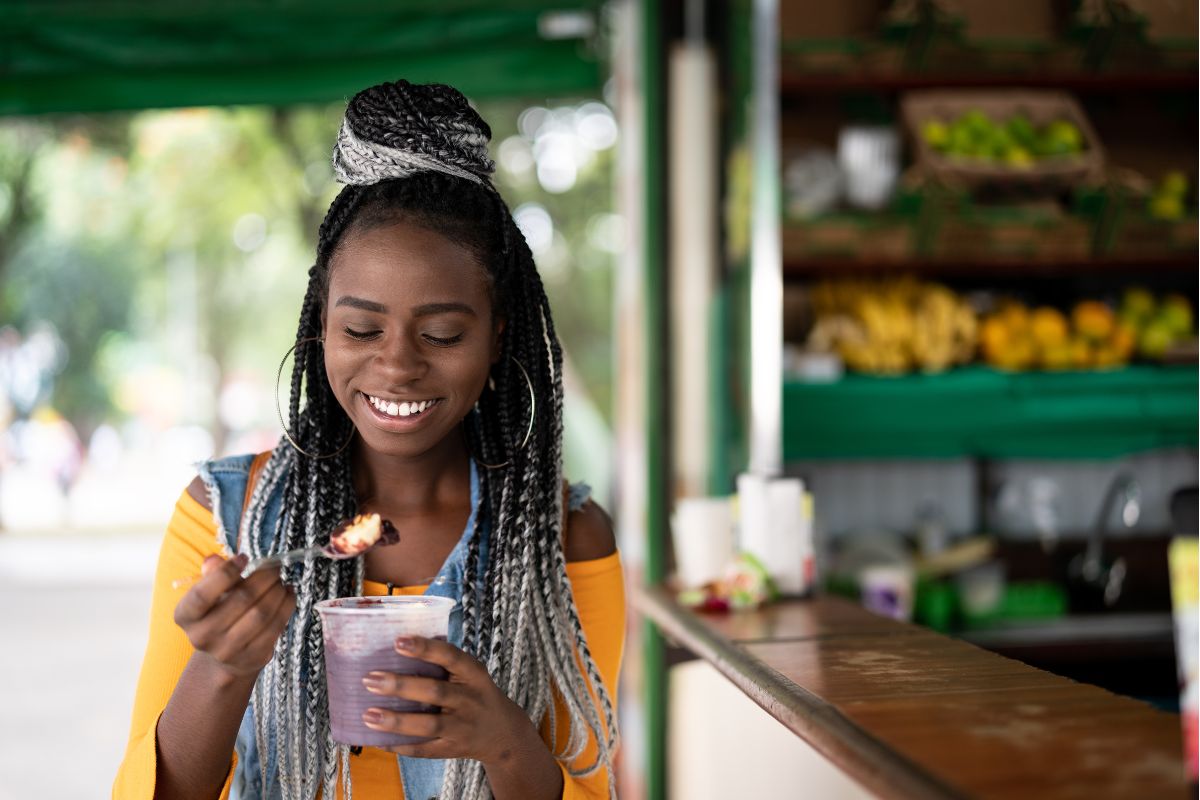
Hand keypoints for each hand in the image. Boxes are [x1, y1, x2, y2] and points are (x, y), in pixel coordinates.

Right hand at [173, 554, 296, 680]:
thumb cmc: (218, 613)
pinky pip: (275, 627)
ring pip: (261, 613)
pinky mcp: (252, 658)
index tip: (244, 558)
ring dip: (277, 591)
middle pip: (241, 599)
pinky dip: (286, 606)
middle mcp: (201, 637)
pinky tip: (288, 594)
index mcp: (185, 616)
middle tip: (275, 567)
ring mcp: (227, 651)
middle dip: (263, 578)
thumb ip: (213, 574)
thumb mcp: (211, 593)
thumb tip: (213, 561)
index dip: (225, 573)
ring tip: (281, 581)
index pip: (201, 595)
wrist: (225, 654)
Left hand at [361, 636, 531, 764]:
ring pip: (428, 724)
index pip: (450, 657)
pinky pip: (423, 750)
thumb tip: (401, 641)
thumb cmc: (476, 694)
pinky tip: (377, 740)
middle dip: (401, 686)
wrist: (503, 733)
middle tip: (369, 679)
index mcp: (473, 674)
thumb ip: (444, 661)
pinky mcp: (452, 749)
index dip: (425, 649)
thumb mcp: (471, 673)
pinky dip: (399, 745)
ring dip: (396, 721)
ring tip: (368, 715)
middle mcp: (470, 700)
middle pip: (434, 691)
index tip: (398, 641)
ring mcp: (462, 727)